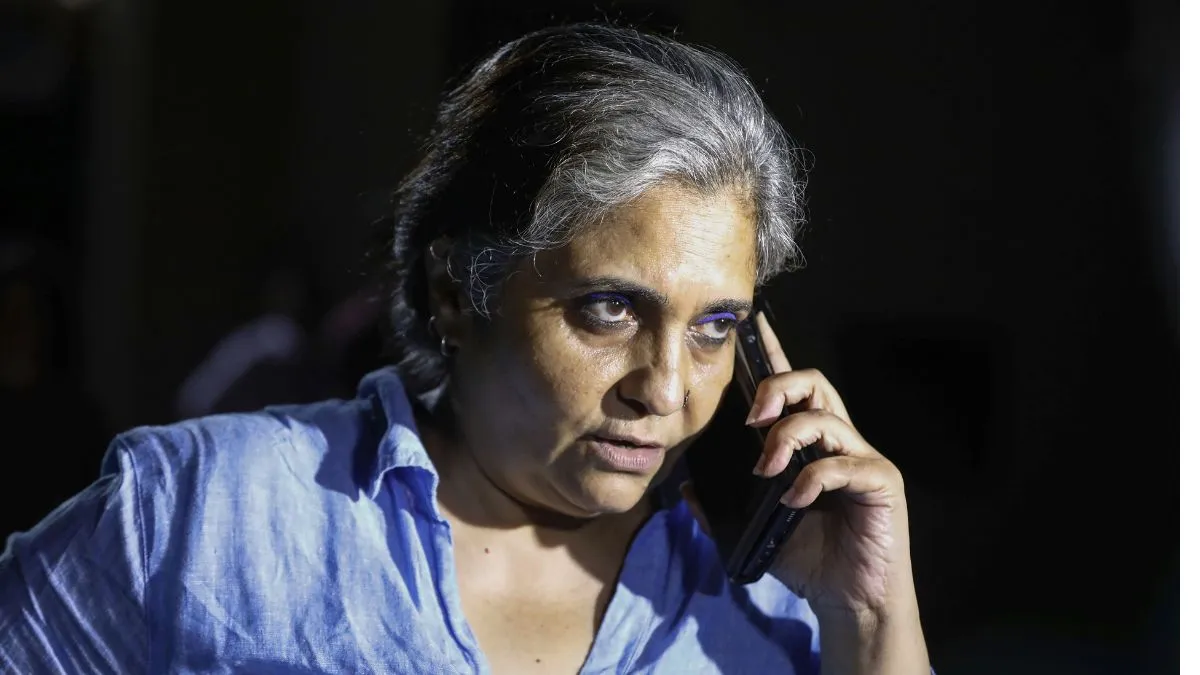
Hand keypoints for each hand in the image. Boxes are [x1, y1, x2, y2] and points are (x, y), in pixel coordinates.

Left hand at [684, 312, 915, 619]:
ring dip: (788, 437)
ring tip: (766, 468)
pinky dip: (813, 478)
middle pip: (814, 384)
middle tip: (751, 418)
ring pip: (826, 417)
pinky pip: (845, 464)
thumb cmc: (808, 557)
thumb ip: (723, 508)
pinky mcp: (882, 483)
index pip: (792, 389)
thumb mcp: (755, 528)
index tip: (753, 325)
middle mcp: (838, 441)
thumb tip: (685, 490)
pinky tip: (794, 499)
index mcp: (810, 444)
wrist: (849, 601)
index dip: (774, 354)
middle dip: (778, 389)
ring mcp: (863, 459)